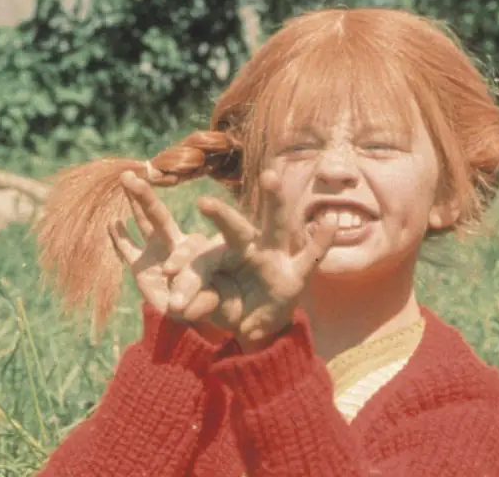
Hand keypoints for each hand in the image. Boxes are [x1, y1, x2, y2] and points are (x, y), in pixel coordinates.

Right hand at [108, 171, 229, 341]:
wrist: (202, 309)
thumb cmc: (216, 302)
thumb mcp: (216, 303)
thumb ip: (205, 301)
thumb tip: (187, 306)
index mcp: (201, 249)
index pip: (194, 242)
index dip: (189, 228)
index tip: (197, 209)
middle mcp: (178, 244)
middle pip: (160, 218)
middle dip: (146, 198)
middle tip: (135, 176)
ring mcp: (158, 252)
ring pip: (144, 224)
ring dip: (133, 203)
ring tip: (125, 178)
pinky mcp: (142, 266)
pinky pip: (128, 249)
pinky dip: (119, 237)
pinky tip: (111, 222)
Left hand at [195, 169, 338, 351]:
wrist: (257, 321)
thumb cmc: (231, 305)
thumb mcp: (212, 305)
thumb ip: (198, 302)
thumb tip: (177, 310)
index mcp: (221, 256)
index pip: (201, 258)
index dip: (186, 268)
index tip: (169, 272)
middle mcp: (248, 248)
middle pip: (234, 229)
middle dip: (220, 216)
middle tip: (203, 203)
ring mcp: (274, 256)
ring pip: (275, 226)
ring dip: (274, 201)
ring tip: (270, 176)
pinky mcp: (296, 274)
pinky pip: (311, 257)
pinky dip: (321, 241)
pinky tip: (329, 222)